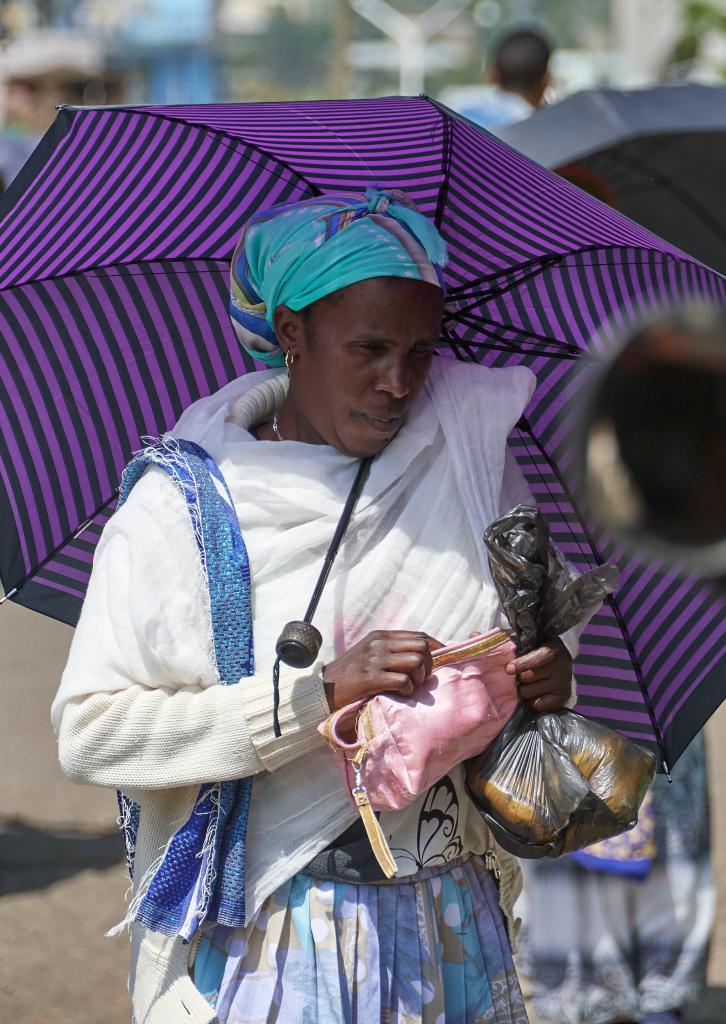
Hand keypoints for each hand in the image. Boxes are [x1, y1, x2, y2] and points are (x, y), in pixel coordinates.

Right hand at [323, 630, 441, 711]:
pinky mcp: (370, 677)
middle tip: (420, 680)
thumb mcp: (369, 654)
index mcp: (380, 636)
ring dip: (418, 679)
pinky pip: (403, 681)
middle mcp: (379, 644)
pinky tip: (398, 695)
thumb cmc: (349, 675)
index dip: (436, 648)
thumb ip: (391, 651)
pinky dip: (406, 691)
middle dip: (428, 666)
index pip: (419, 636)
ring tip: (408, 688)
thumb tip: (422, 656)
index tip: (443, 660)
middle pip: (422, 647)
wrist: (322, 688)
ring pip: (416, 662)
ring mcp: (374, 659)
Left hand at [506, 637, 572, 712]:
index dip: (522, 663)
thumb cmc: (539, 654)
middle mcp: (562, 666)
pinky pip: (539, 705)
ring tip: (527, 685)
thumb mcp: (533, 646)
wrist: (561, 664)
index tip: (508, 670)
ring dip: (524, 690)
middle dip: (519, 678)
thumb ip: (520, 649)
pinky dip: (533, 701)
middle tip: (518, 677)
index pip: (538, 657)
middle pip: (528, 677)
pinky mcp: (563, 698)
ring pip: (530, 692)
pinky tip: (536, 694)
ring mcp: (564, 683)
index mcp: (553, 649)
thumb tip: (501, 657)